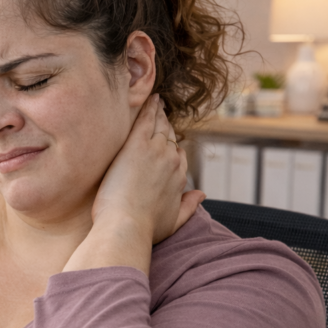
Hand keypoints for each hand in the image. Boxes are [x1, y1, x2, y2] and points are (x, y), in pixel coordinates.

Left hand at [92, 94, 202, 243]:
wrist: (126, 226)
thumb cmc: (144, 230)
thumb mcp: (174, 221)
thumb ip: (189, 207)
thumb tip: (202, 195)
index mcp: (179, 178)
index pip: (178, 156)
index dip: (171, 149)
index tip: (165, 143)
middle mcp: (172, 161)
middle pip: (170, 137)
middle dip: (165, 126)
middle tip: (160, 114)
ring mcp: (156, 150)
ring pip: (160, 125)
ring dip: (159, 113)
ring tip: (156, 103)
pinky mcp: (137, 145)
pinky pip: (146, 119)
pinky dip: (150, 107)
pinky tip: (151, 98)